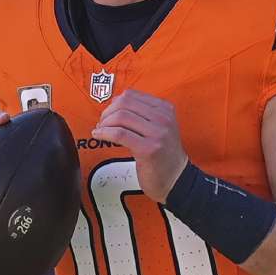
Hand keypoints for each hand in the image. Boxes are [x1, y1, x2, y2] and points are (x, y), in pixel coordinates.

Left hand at [92, 89, 188, 203]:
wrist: (176, 179)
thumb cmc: (163, 155)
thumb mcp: (158, 127)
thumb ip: (140, 114)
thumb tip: (114, 104)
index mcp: (165, 109)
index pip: (132, 95)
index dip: (114, 103)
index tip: (108, 113)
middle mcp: (163, 118)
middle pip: (125, 103)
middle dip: (107, 112)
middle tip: (102, 123)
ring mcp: (157, 133)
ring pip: (121, 117)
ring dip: (104, 123)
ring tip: (101, 131)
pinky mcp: (148, 149)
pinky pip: (119, 134)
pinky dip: (104, 133)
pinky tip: (99, 136)